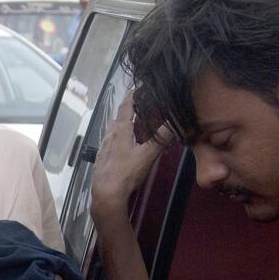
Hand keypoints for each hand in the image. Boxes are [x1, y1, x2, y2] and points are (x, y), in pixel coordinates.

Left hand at [91, 92, 171, 217]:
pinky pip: (109, 143)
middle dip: (128, 109)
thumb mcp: (148, 154)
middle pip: (118, 118)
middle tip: (138, 104)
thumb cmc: (126, 172)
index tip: (138, 85)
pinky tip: (120, 145)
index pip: (126, 106)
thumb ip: (162, 137)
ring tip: (131, 123)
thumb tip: (177, 120)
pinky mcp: (101, 160)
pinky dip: (116, 138)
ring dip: (121, 124)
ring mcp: (103, 148)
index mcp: (120, 130)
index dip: (132, 94)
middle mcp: (109, 136)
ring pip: (112, 130)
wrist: (106, 194)